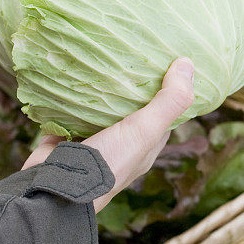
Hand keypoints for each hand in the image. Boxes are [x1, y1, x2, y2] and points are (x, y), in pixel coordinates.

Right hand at [22, 57, 194, 211]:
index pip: (162, 115)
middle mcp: (119, 146)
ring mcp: (90, 144)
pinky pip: (65, 114)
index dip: (167, 92)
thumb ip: (168, 101)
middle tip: (130, 53)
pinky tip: (67, 74)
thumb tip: (187, 64)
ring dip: (96, 91)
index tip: (165, 64)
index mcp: (143, 147)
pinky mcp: (62, 140)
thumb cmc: (107, 163)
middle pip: (128, 110)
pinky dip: (66, 98)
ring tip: (100, 56)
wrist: (55, 190)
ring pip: (95, 112)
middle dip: (129, 86)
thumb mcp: (145, 130)